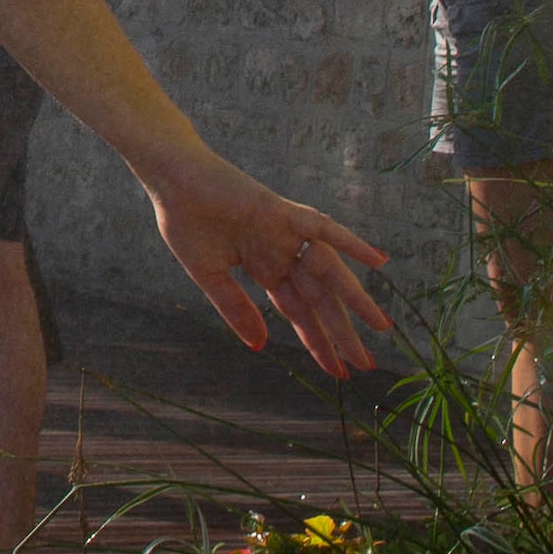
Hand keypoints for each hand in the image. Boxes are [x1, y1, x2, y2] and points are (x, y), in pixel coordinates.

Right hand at [146, 155, 395, 381]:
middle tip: (366, 365)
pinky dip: (351, 243)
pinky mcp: (282, 212)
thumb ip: (236, 309)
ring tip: (381, 326)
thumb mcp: (210, 276)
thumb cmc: (185, 222)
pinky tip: (378, 261)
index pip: (299, 313)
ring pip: (328, 271)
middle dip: (342, 333)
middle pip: (320, 300)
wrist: (171, 181)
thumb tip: (261, 346)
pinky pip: (323, 228)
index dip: (318, 343)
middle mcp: (282, 254)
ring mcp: (286, 234)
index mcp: (265, 270)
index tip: (338, 372)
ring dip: (355, 298)